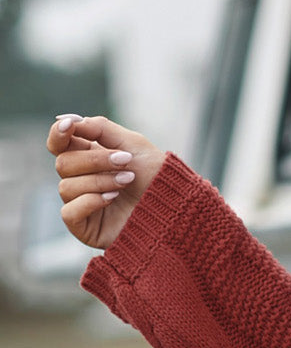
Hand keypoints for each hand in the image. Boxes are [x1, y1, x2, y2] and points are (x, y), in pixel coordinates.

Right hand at [47, 113, 165, 250]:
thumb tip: (68, 120)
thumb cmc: (157, 177)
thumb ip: (100, 129)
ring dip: (99, 181)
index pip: (59, 144)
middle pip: (63, 163)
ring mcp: (82, 204)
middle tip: (126, 161)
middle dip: (95, 160)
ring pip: (66, 187)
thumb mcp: (133, 144)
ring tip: (127, 181)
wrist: (174, 208)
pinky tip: (112, 199)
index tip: (69, 126)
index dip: (58, 134)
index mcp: (90, 157)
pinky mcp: (84, 227)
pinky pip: (69, 212)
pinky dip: (90, 202)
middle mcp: (82, 179)